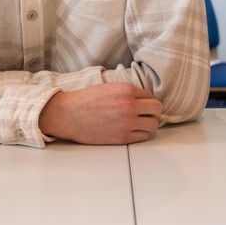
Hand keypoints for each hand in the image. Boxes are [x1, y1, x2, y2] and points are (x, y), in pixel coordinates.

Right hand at [38, 82, 161, 144]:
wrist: (68, 115)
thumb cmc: (85, 100)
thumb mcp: (108, 87)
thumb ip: (127, 92)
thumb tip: (142, 99)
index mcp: (126, 90)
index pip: (151, 96)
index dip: (147, 101)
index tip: (142, 105)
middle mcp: (129, 106)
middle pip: (157, 109)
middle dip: (152, 112)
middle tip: (144, 114)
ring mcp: (127, 123)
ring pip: (153, 125)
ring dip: (148, 124)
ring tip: (138, 124)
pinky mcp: (122, 137)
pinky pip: (143, 137)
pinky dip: (140, 134)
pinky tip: (130, 131)